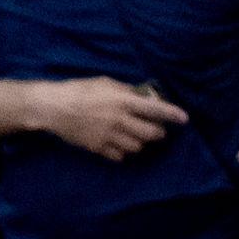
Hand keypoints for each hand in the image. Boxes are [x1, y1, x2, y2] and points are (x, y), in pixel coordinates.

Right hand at [44, 80, 182, 160]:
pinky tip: (117, 143)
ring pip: (138, 147)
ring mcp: (110, 137)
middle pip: (152, 134)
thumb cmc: (79, 90)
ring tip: (132, 134)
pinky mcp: (100, 149)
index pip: (155, 108)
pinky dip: (123, 151)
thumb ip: (125, 90)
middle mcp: (120, 120)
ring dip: (140, 142)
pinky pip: (121, 156)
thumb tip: (143, 96)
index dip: (172, 114)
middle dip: (158, 132)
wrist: (54, 108)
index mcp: (122, 101)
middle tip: (155, 129)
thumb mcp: (103, 83)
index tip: (185, 118)